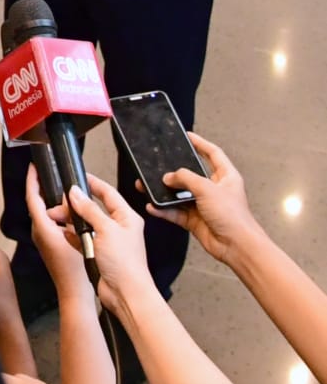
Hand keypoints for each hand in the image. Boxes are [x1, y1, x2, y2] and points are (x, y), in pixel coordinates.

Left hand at [26, 164, 91, 302]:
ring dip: (52, 202)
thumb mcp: (77, 235)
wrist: (74, 293)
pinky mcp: (48, 244)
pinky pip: (50, 222)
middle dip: (43, 188)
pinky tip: (69, 213)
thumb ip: (71, 214)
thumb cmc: (75, 271)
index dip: (32, 180)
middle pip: (37, 203)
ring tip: (64, 193)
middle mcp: (38, 232)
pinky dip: (57, 214)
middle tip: (51, 175)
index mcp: (42, 228)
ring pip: (45, 213)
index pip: (31, 198)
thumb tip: (68, 198)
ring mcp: (42, 239)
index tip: (33, 167)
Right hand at [67, 175, 153, 315]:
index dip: (93, 182)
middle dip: (76, 204)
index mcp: (126, 217)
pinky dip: (73, 236)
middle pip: (94, 208)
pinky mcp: (99, 254)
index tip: (78, 175)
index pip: (108, 192)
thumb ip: (89, 209)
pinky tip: (63, 233)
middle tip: (60, 200)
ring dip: (72, 220)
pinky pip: (83, 240)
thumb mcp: (106, 229)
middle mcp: (118, 227)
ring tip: (57, 216)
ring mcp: (108, 241)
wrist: (126, 294)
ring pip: (86, 224)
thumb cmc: (124, 263)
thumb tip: (75, 192)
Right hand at [148, 131, 261, 265]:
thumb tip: (169, 177)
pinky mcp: (195, 220)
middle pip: (191, 174)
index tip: (187, 136)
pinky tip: (153, 206)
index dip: (200, 143)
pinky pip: (175, 212)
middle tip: (159, 163)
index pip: (212, 153)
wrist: (236, 247)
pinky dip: (163, 210)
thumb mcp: (208, 189)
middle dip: (174, 171)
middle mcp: (214, 189)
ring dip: (164, 192)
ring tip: (148, 185)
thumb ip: (186, 179)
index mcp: (226, 177)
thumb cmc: (234, 217)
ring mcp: (204, 205)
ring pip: (179, 194)